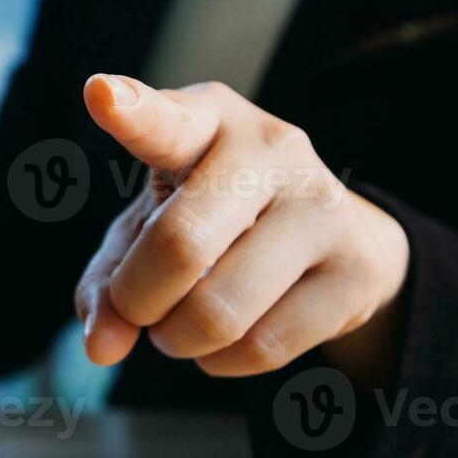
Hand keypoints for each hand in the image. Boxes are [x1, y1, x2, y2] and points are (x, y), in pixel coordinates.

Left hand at [74, 75, 408, 381]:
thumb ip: (107, 282)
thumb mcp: (147, 230)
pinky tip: (225, 341)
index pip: (166, 120)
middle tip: (138, 310)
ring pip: (220, 310)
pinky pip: (262, 346)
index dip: (132, 111)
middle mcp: (271, 148)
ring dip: (179, 340)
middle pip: (181, 245)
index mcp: (206, 120)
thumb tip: (104, 346)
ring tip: (181, 328)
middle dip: (138, 300)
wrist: (334, 233)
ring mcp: (322, 205)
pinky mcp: (356, 269)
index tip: (100, 95)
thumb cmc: (213, 220)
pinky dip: (222, 362)